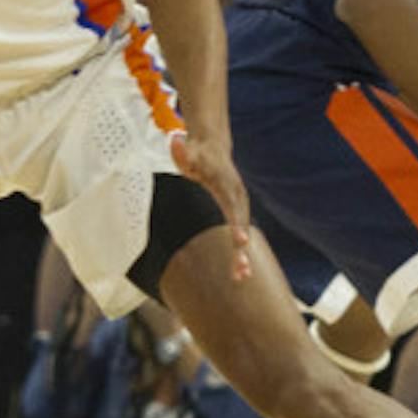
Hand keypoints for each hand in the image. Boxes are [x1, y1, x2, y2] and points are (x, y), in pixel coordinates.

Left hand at [171, 128, 253, 282]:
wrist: (213, 146)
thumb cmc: (196, 152)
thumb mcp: (186, 150)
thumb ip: (181, 151)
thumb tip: (175, 141)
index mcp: (225, 184)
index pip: (232, 207)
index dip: (236, 224)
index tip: (240, 241)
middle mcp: (237, 195)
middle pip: (241, 224)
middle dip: (241, 248)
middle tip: (241, 269)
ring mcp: (239, 202)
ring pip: (243, 231)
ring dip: (242, 255)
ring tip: (241, 277)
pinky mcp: (238, 209)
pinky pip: (240, 232)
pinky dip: (240, 252)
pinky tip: (239, 273)